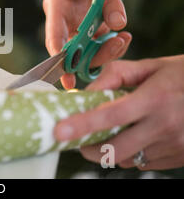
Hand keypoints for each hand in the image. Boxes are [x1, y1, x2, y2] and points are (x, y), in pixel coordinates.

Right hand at [43, 0, 137, 88]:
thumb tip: (118, 25)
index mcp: (57, 4)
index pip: (55, 38)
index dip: (61, 60)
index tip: (68, 80)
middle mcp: (66, 15)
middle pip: (73, 48)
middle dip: (91, 55)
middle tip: (116, 47)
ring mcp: (81, 18)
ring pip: (88, 46)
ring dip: (105, 49)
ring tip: (125, 39)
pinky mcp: (94, 17)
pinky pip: (101, 37)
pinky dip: (112, 41)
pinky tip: (125, 35)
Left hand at [54, 55, 183, 170]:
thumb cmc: (182, 75)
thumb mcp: (152, 67)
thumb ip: (116, 74)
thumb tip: (86, 91)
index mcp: (154, 99)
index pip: (110, 116)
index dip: (82, 125)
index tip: (59, 131)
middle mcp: (164, 126)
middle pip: (114, 150)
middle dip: (90, 148)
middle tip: (81, 140)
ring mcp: (175, 146)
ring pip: (128, 159)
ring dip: (113, 150)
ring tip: (116, 131)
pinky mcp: (181, 158)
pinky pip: (146, 163)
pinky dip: (135, 153)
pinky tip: (140, 136)